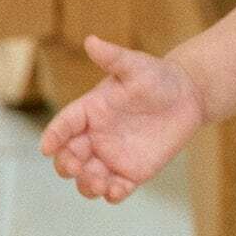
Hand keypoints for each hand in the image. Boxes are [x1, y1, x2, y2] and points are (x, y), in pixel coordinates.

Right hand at [37, 34, 208, 203]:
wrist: (188, 95)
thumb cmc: (157, 77)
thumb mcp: (136, 65)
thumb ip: (114, 58)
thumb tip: (91, 40)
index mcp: (89, 111)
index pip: (63, 126)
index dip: (53, 136)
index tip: (47, 147)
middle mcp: (95, 137)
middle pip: (68, 158)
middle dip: (66, 165)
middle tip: (76, 167)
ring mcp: (111, 156)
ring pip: (88, 178)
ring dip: (87, 184)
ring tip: (99, 182)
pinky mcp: (132, 172)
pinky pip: (117, 189)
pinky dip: (113, 194)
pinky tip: (118, 190)